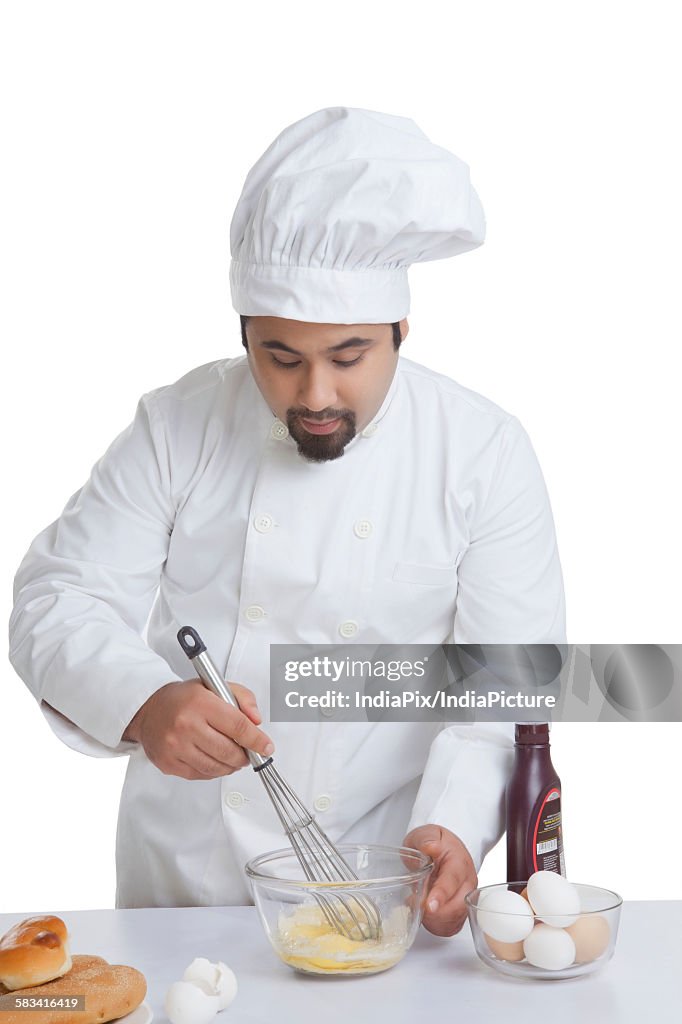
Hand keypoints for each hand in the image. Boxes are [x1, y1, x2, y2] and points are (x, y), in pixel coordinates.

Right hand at [123, 679, 273, 780]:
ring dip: (231, 765)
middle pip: (229, 751)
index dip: (257, 740)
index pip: (238, 726)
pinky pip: (201, 775)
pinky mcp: (169, 763)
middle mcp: (186, 725)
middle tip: (248, 752)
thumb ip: (242, 698)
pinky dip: (214, 771)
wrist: (148, 709)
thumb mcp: (215, 685)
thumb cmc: (184, 698)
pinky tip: (215, 759)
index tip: (266, 747)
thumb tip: (256, 721)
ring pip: (216, 767)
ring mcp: (175, 747)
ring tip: (233, 757)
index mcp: (200, 703)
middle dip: (245, 755)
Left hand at [403, 824, 476, 935]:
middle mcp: (467, 883)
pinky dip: (437, 926)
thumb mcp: (427, 834)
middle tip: (414, 903)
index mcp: (460, 863)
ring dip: (434, 920)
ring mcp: (465, 899)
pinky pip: (451, 927)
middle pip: (457, 906)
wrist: (444, 849)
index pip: (452, 881)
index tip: (429, 905)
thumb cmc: (435, 842)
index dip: (441, 895)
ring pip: (454, 920)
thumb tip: (431, 846)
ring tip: (418, 905)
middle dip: (435, 913)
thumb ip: (427, 840)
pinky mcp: (461, 911)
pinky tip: (426, 916)